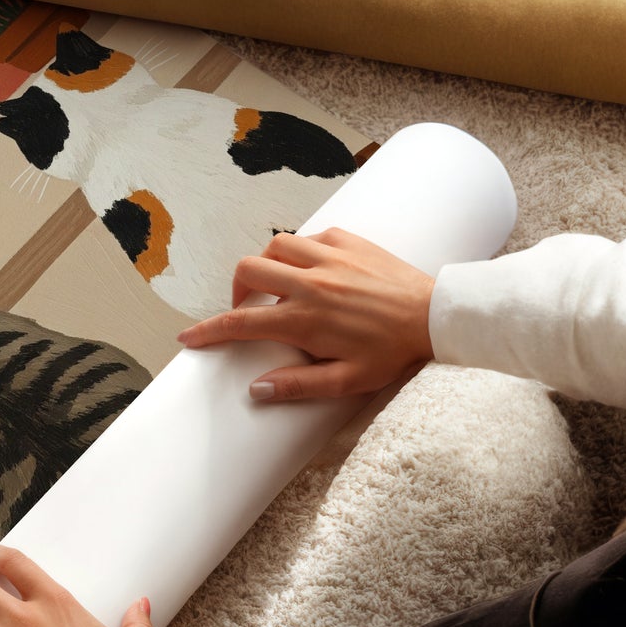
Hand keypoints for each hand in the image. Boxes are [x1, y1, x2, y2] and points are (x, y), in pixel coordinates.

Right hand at [177, 228, 434, 401]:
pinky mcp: (348, 240)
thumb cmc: (393, 352)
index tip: (189, 338)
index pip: (240, 323)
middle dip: (236, 290)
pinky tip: (312, 269)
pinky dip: (300, 251)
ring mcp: (329, 257)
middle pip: (248, 271)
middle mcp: (310, 283)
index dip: (208, 331)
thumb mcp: (347, 381)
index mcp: (305, 319)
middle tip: (247, 309)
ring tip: (277, 286)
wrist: (436, 316)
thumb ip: (299, 385)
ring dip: (267, 265)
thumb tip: (256, 390)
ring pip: (274, 246)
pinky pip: (309, 236)